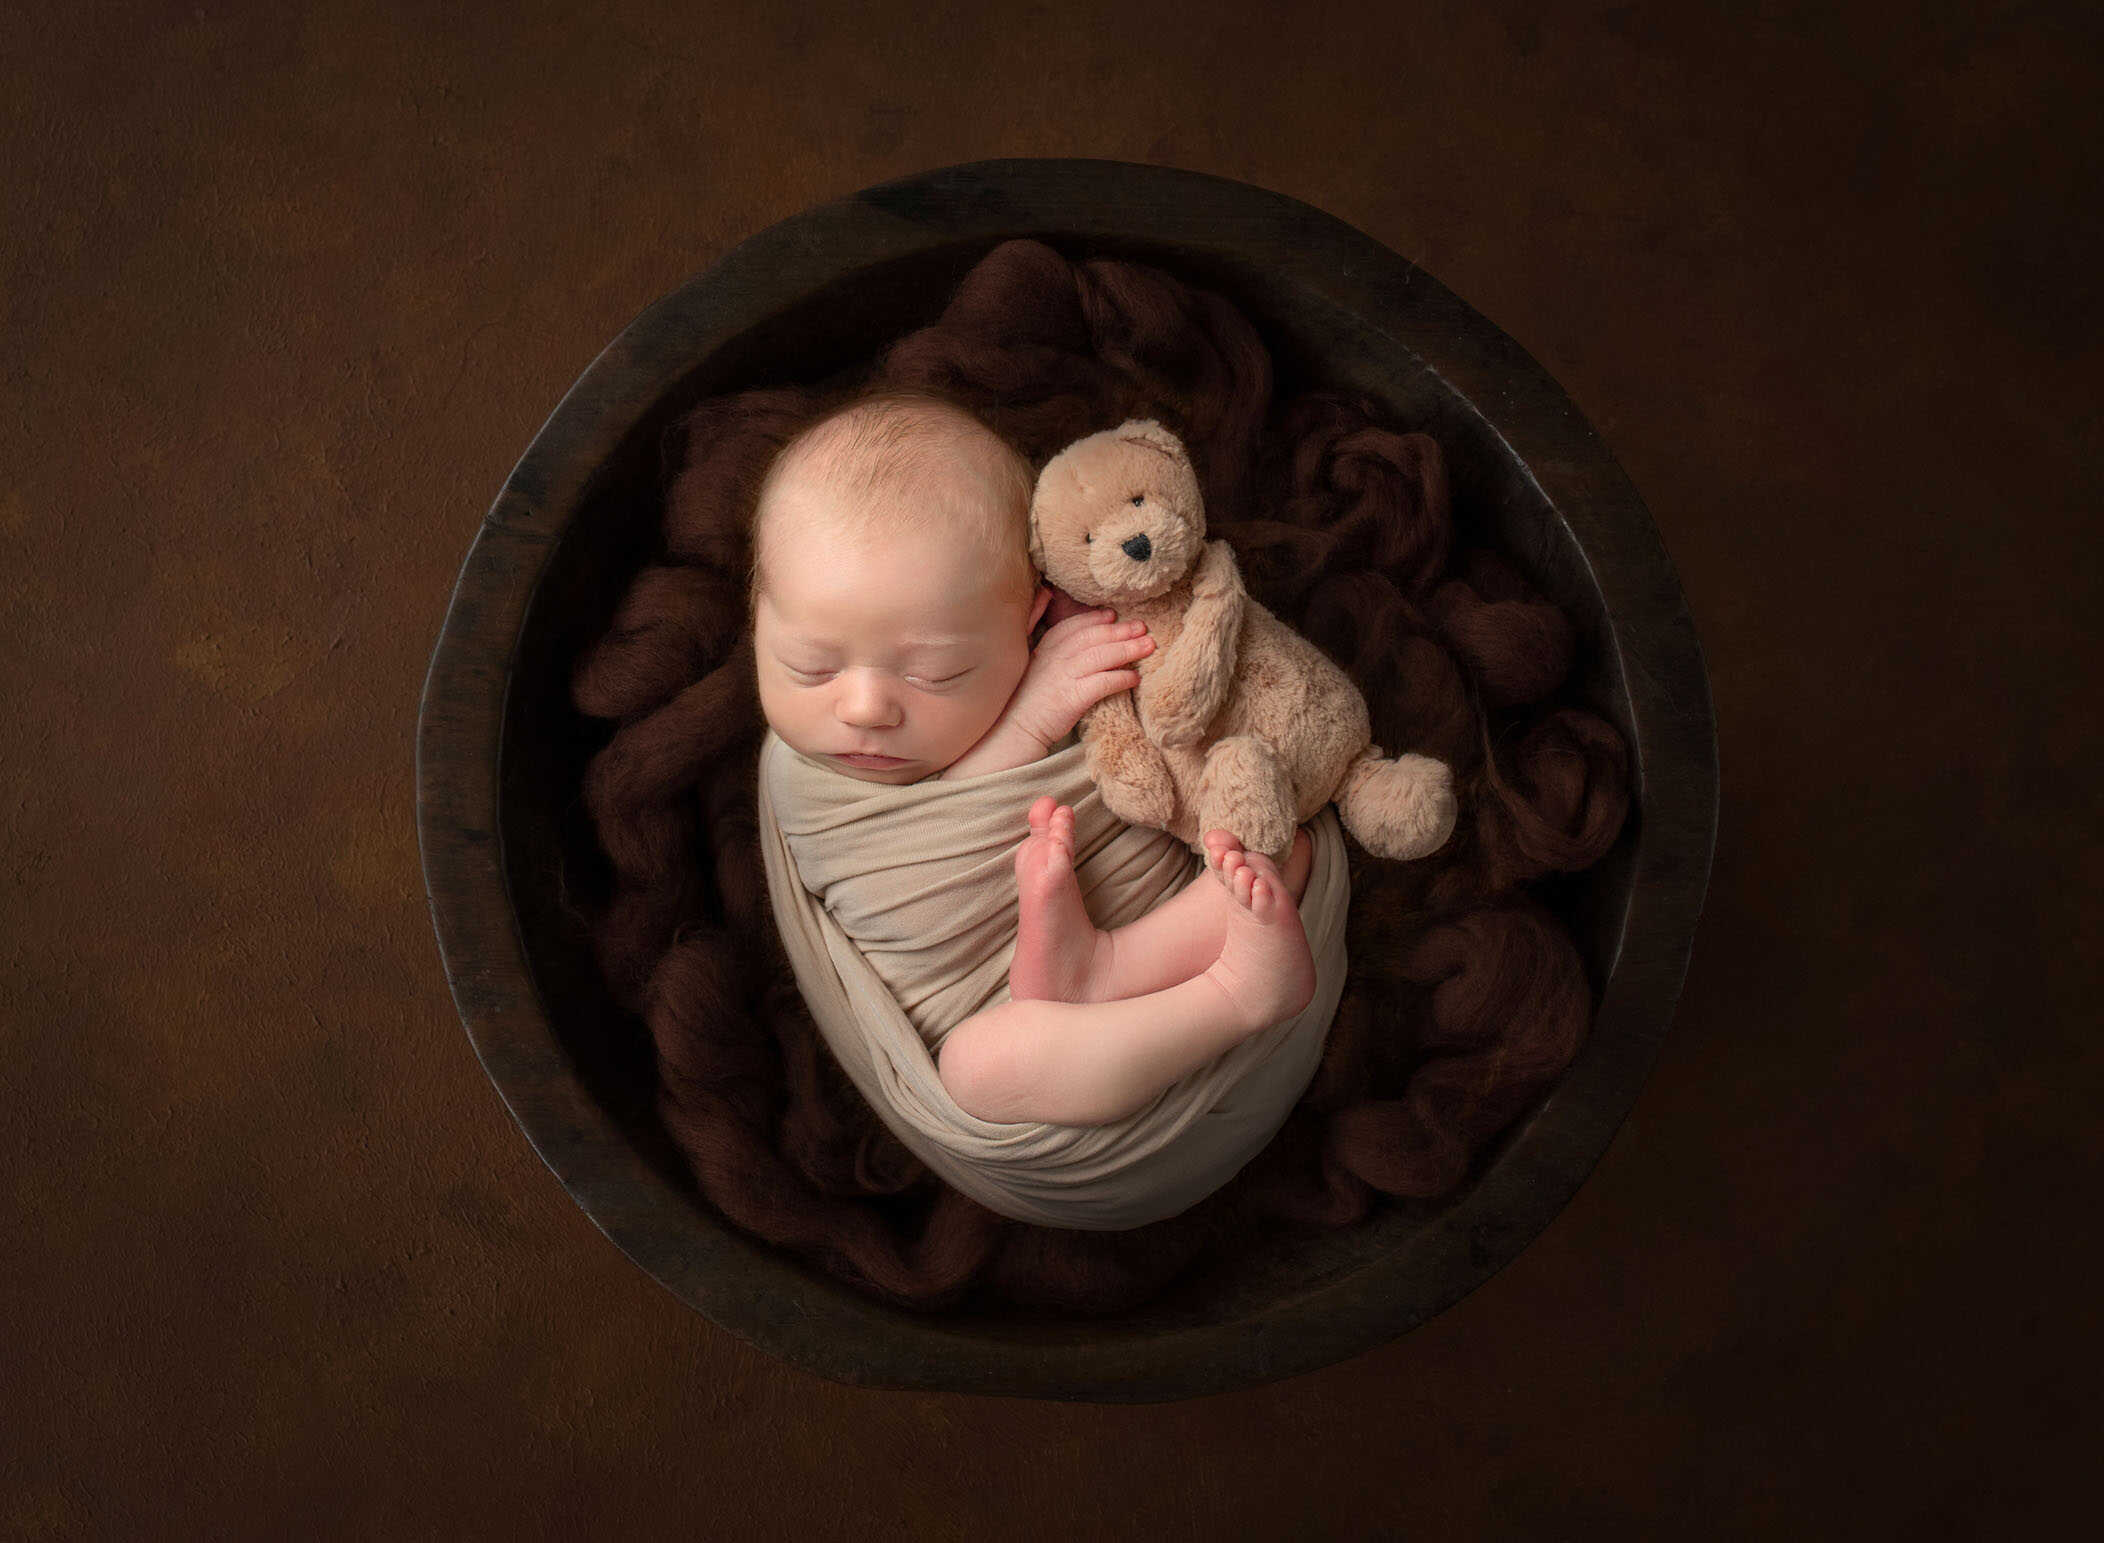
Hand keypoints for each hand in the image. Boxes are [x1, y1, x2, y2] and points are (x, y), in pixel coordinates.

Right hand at [999, 609, 1154, 755]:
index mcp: (1045, 648)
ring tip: (1148, 646)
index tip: (1113, 615)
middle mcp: (1054, 658)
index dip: (1095, 619)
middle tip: (1142, 627)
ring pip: (1101, 655)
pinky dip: (1121, 678)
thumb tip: (1064, 626)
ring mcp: (1062, 677)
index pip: (1074, 625)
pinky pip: (1103, 682)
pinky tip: (1135, 678)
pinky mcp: (1071, 698)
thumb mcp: (1034, 667)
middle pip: (1093, 637)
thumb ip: (1051, 649)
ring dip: (1128, 649)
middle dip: (1120, 630)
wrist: (1013, 731)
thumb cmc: (1028, 701)